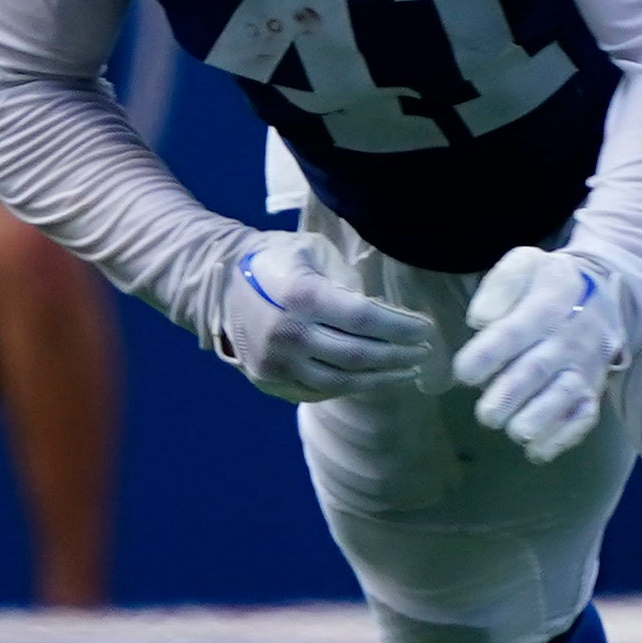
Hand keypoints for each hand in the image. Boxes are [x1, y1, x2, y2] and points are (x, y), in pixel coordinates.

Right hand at [216, 231, 436, 403]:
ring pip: (343, 382)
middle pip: (359, 356)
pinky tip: (372, 377)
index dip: (401, 327)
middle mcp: (288, 335)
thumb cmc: (271, 260)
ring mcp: (277, 364)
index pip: (364, 319)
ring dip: (382, 378)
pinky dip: (352, 386)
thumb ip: (345, 278)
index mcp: (301, 297)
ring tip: (408, 370)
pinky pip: (320, 391)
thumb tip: (381, 311)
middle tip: (424, 352)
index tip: (426, 329)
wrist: (216, 285)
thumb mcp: (310, 251)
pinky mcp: (270, 382)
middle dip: (399, 356)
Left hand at [455, 246, 626, 462]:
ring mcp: (582, 370)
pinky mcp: (591, 392)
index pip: (515, 332)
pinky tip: (536, 450)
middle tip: (486, 414)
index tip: (464, 373)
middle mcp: (567, 341)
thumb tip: (480, 320)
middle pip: (537, 371)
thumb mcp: (525, 264)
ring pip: (563, 399)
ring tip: (514, 430)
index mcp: (546, 307)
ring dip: (538, 420)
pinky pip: (583, 419)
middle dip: (509, 396)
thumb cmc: (548, 283)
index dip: (488, 355)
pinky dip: (561, 438)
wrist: (604, 293)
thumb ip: (501, 284)